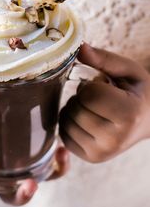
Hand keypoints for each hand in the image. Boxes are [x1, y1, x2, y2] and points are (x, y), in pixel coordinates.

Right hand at [0, 108, 69, 204]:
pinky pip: (52, 163)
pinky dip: (59, 161)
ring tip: (57, 158)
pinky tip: (61, 147)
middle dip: (22, 195)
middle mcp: (1, 174)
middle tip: (29, 186)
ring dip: (51, 175)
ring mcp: (21, 164)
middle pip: (13, 195)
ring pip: (39, 180)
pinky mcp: (36, 151)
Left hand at [59, 43, 149, 162]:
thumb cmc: (137, 92)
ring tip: (94, 108)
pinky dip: (70, 123)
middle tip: (98, 97)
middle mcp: (115, 139)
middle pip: (75, 109)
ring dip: (73, 109)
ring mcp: (103, 153)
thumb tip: (79, 47)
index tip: (105, 87)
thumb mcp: (127, 70)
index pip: (89, 94)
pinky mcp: (92, 158)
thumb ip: (103, 58)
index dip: (91, 85)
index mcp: (129, 114)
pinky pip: (64, 136)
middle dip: (80, 97)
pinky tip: (87, 119)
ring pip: (66, 123)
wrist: (149, 121)